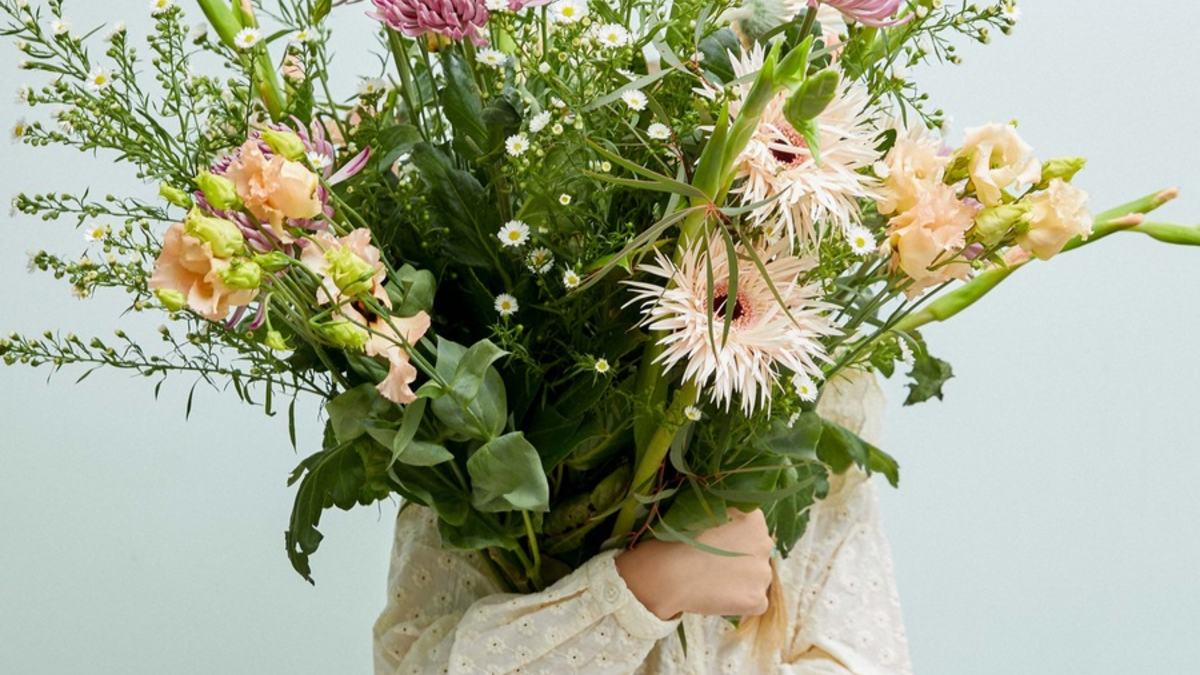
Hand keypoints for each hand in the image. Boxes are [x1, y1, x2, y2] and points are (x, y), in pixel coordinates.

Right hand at [614, 508, 774, 620]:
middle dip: (739, 559)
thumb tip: (727, 524)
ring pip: (755, 577)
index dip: (731, 538)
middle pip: (755, 553)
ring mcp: (763, 573)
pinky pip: (752, 601)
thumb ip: (723, 515)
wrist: (668, 574)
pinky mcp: (758, 600)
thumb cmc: (676, 539)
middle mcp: (765, 543)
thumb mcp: (703, 513)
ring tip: (711, 582)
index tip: (714, 545)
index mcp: (753, 518)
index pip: (750, 529)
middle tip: (712, 564)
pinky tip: (716, 596)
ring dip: (739, 580)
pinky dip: (738, 601)